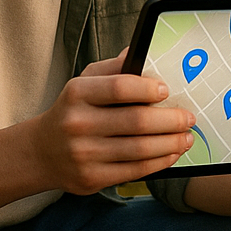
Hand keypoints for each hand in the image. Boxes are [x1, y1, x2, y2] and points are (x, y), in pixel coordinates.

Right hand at [29, 48, 196, 193]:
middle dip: (172, 120)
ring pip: (140, 148)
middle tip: (189, 117)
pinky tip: (172, 153)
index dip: (148, 89)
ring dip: (172, 142)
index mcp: (77, 93)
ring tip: (187, 137)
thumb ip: (112, 69)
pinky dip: (161, 161)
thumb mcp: (84, 83)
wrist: (41, 152)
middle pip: (137, 121)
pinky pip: (136, 170)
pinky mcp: (92, 178)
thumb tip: (140, 53)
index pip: (120, 87)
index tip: (166, 91)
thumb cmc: (73, 111)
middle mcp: (78, 123)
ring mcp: (84, 153)